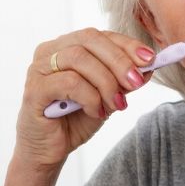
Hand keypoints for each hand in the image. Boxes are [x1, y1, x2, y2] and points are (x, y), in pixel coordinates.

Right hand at [14, 28, 154, 169]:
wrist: (50, 150)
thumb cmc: (76, 119)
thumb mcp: (108, 96)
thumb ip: (124, 80)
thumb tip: (149, 66)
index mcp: (67, 46)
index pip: (100, 35)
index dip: (127, 44)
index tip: (150, 59)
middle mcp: (50, 51)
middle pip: (89, 40)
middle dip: (119, 60)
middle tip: (137, 82)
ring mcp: (38, 69)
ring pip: (79, 59)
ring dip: (106, 82)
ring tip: (117, 104)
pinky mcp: (34, 90)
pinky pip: (68, 83)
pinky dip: (90, 97)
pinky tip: (96, 112)